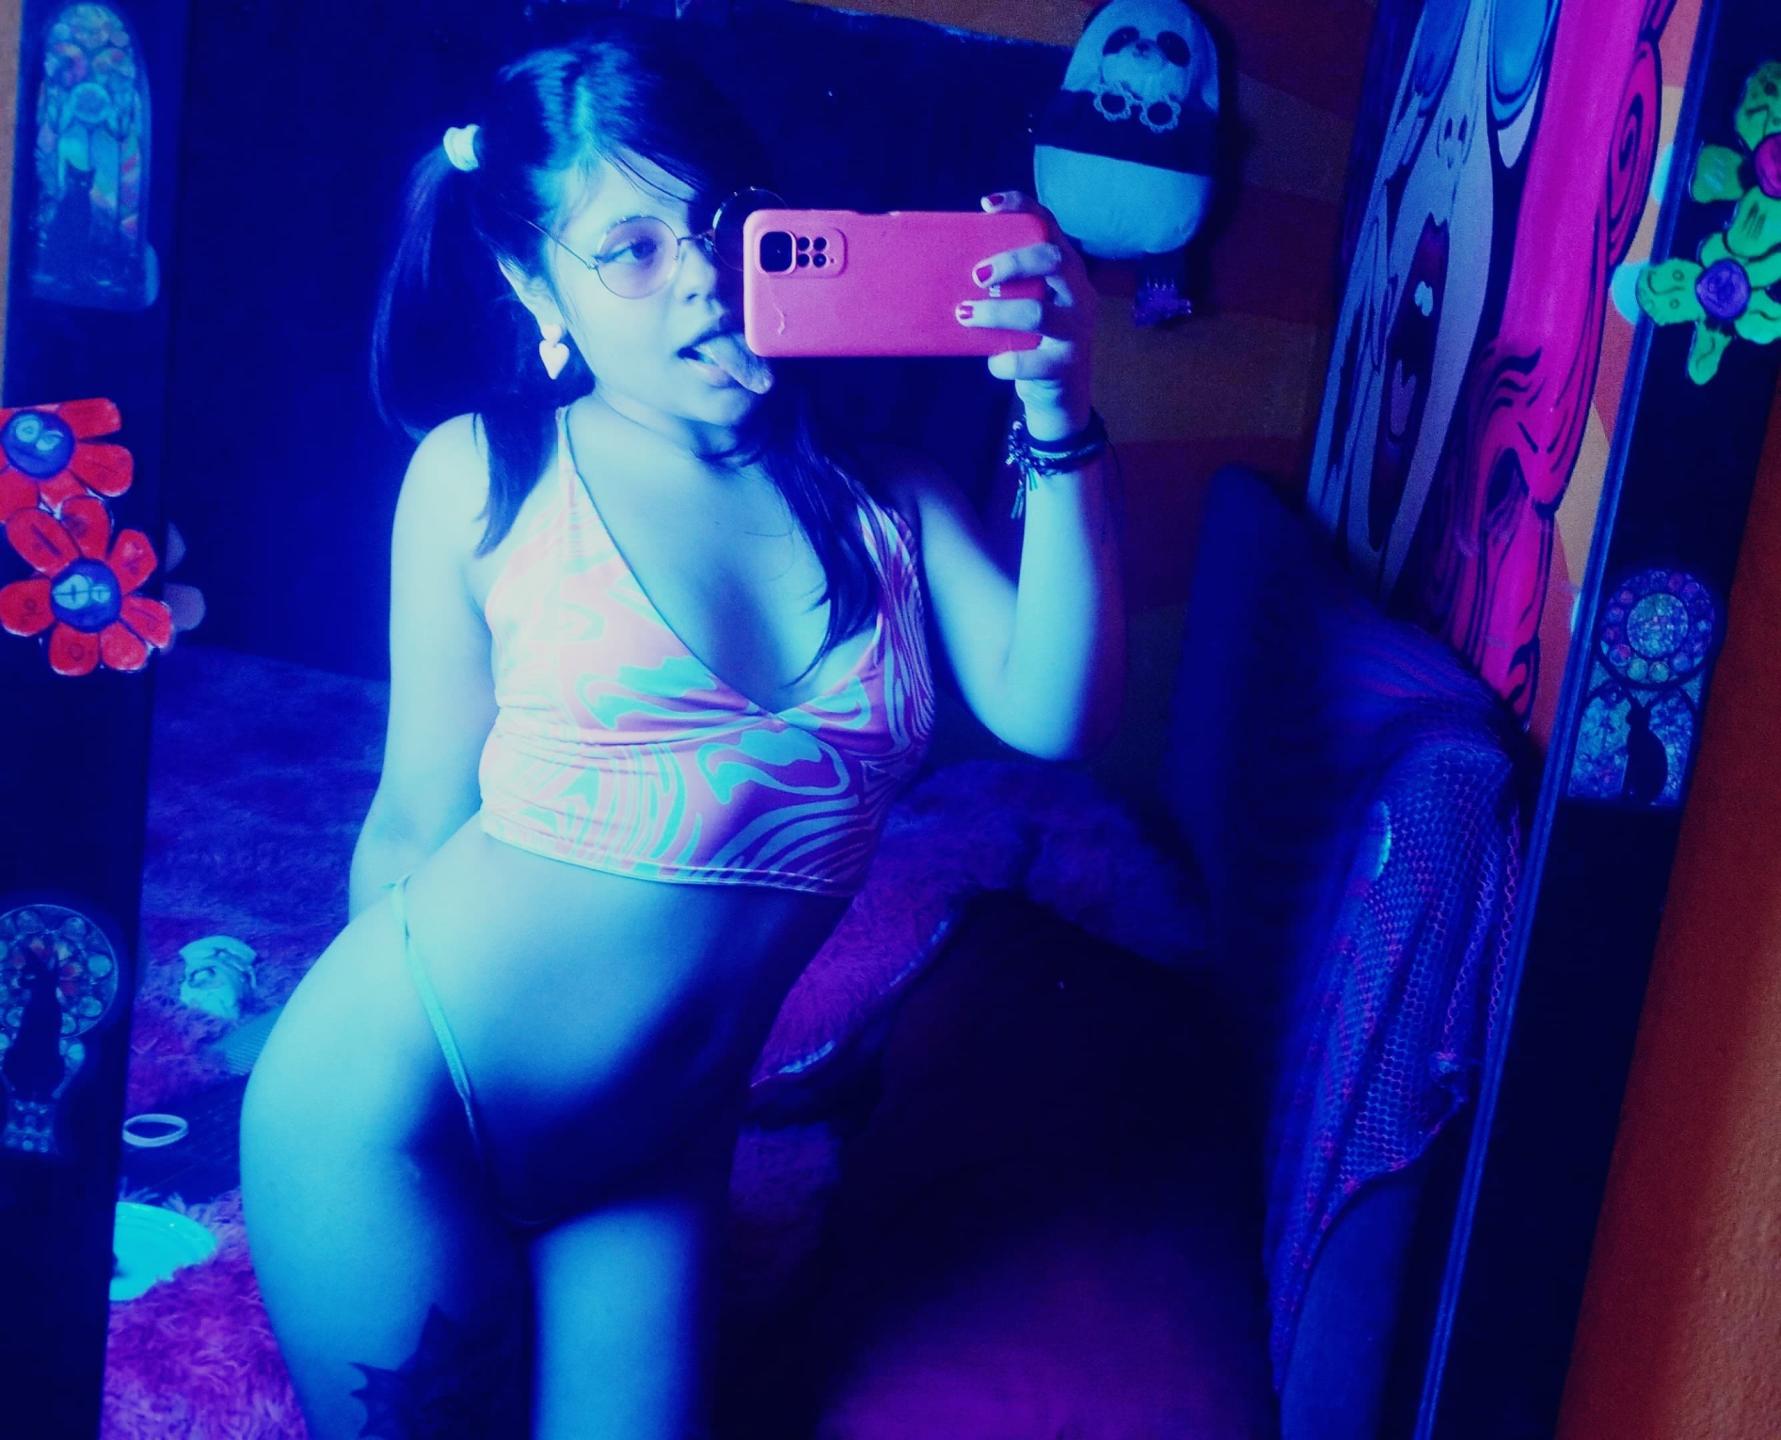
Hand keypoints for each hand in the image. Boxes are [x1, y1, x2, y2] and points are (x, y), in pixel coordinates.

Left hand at [958, 190, 1095, 438]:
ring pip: (1039, 313)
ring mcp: (1076, 331)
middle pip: (1053, 260)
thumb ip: (1003, 286)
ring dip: (996, 312)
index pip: (1050, 227)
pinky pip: (1031, 361)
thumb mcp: (1024, 306)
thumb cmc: (1033, 344)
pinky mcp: (1066, 366)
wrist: (1059, 399)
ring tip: (965, 315)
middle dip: (1012, 262)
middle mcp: (1079, 294)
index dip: (1022, 209)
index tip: (987, 206)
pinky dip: (1004, 362)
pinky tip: (993, 362)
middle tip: (977, 275)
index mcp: (1066, 271)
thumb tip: (952, 269)